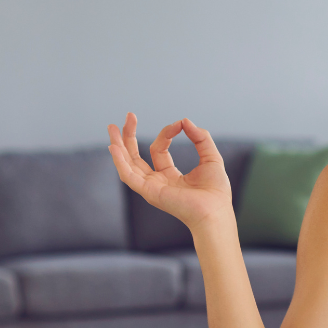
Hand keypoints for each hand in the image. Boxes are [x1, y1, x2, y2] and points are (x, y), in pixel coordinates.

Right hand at [107, 113, 232, 230]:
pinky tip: (114, 147)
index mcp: (170, 175)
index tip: (180, 124)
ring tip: (112, 127)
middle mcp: (157, 181)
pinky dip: (120, 162)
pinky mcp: (149, 193)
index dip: (167, 133)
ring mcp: (151, 188)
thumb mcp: (211, 157)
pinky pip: (128, 176)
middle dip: (130, 136)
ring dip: (119, 146)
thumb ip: (200, 138)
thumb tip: (185, 121)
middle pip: (136, 156)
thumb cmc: (216, 191)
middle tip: (129, 116)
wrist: (216, 211)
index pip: (159, 149)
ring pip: (128, 164)